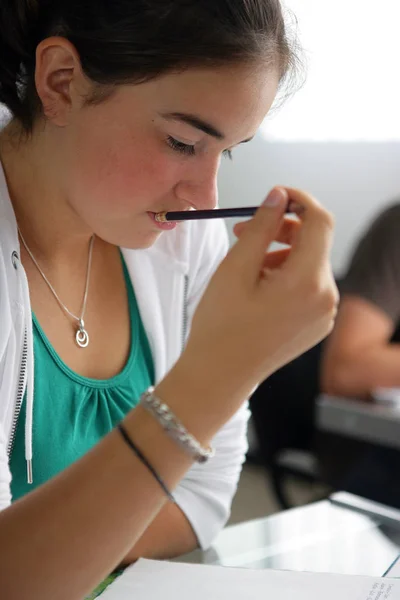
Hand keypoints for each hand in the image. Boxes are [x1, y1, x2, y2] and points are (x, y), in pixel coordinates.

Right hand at [181, 186, 338, 403]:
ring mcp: (323, 314)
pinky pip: (308, 286)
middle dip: (282, 228)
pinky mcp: (316, 325)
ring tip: (246, 264)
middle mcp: (325, 298)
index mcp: (307, 282)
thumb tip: (278, 196)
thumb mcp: (235, 268)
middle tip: (245, 230)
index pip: (319, 220)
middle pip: (314, 242)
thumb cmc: (220, 326)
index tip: (275, 196)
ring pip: (309, 264)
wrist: (219, 376)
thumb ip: (261, 226)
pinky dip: (286, 275)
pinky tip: (258, 286)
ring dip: (281, 253)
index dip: (298, 200)